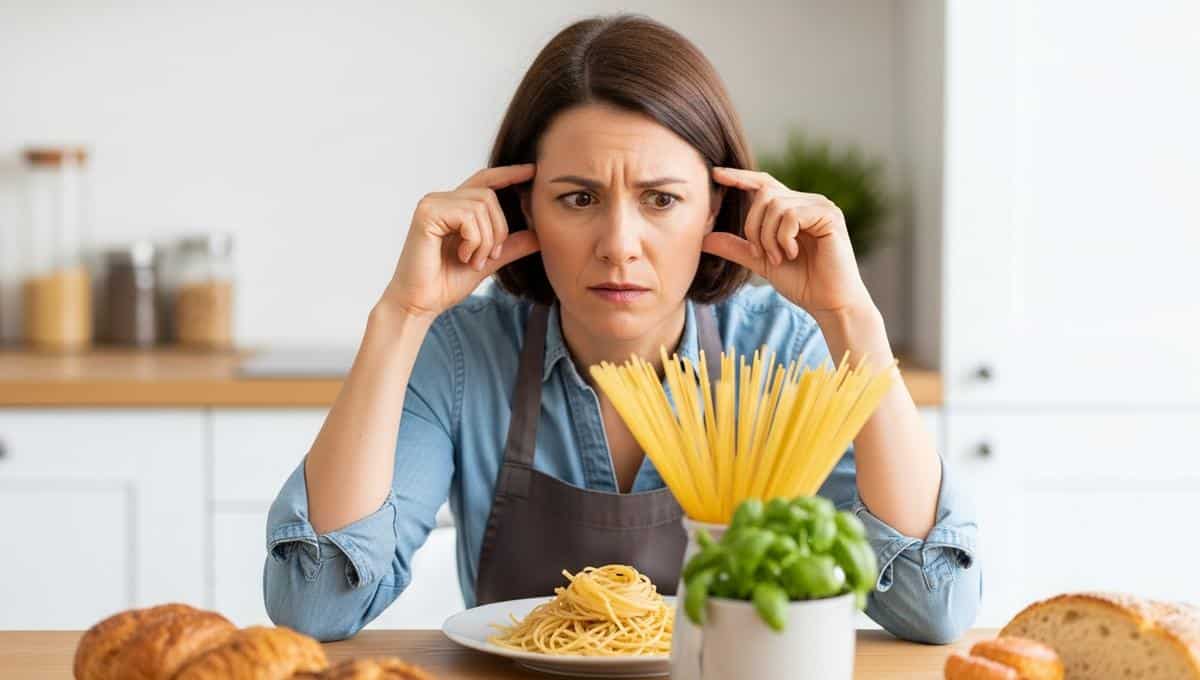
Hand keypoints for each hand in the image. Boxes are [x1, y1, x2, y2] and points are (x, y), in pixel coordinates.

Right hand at [380, 164, 539, 317]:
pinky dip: (474, 240)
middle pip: (489, 195)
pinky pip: (468, 217)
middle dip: (498, 229)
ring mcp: (432, 204)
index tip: (532, 170)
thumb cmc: (445, 284)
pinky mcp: (427, 213)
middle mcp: (441, 200)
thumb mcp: (487, 261)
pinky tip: (463, 256)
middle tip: (489, 257)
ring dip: (486, 240)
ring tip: (473, 261)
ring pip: (481, 206)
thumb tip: (539, 235)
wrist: (420, 304)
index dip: (509, 173)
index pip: (484, 181)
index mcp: (453, 208)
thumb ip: (510, 246)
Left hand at [702, 167, 873, 318]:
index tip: (716, 174)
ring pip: (775, 205)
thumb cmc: (802, 283)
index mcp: (793, 209)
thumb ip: (737, 247)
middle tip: (761, 254)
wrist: (829, 303)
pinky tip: (792, 253)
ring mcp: (820, 206)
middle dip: (753, 226)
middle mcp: (808, 202)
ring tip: (779, 257)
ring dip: (768, 236)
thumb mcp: (761, 262)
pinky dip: (784, 237)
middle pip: (764, 194)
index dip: (740, 177)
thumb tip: (704, 238)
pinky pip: (792, 215)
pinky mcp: (830, 215)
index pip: (763, 184)